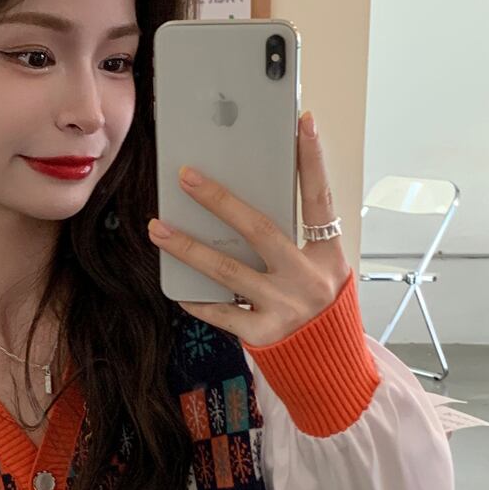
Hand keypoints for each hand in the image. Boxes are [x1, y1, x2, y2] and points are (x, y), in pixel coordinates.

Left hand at [146, 110, 352, 345]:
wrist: (330, 368)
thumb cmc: (321, 312)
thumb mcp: (322, 272)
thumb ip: (295, 243)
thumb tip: (242, 210)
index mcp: (329, 256)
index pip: (321, 199)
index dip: (313, 160)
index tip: (304, 121)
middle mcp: (308, 278)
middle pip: (259, 229)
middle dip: (219, 199)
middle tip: (186, 176)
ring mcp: (284, 307)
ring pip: (227, 269)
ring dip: (187, 246)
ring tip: (157, 228)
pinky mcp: (263, 335)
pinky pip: (220, 311)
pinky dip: (195, 298)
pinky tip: (174, 286)